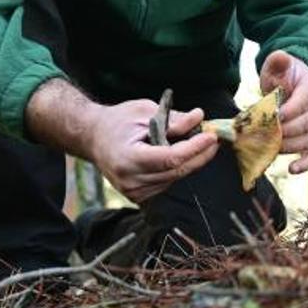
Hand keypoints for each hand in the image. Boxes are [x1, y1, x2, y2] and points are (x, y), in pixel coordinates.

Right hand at [85, 99, 217, 203]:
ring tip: (197, 142)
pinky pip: (167, 182)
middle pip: (176, 171)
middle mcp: (130, 180)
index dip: (194, 148)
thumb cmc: (118, 121)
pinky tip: (177, 155)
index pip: (170, 158)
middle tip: (214, 139)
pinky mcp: (137, 196)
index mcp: (128, 158)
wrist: (93, 138)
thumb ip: (173, 119)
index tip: (211, 136)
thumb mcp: (144, 110)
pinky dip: (176, 168)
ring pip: (175, 178)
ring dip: (190, 161)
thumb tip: (199, 118)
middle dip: (199, 155)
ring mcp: (133, 191)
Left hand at [259, 50, 307, 173]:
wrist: (293, 85)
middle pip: (307, 123)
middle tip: (265, 133)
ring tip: (270, 146)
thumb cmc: (283, 75)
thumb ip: (278, 60)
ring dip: (289, 145)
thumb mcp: (278, 64)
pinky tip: (292, 169)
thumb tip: (280, 57)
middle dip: (286, 130)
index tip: (274, 116)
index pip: (305, 101)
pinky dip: (304, 163)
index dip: (290, 110)